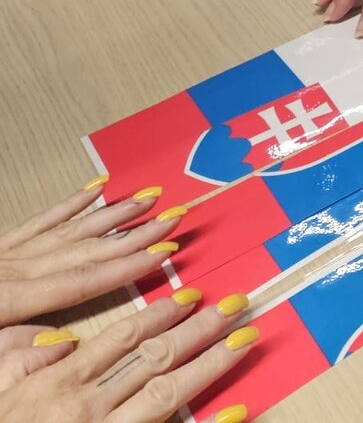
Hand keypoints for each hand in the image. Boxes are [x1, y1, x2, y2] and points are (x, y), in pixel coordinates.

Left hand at [0, 184, 186, 328]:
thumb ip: (13, 347)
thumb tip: (63, 341)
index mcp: (11, 298)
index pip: (82, 282)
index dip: (128, 267)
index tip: (165, 251)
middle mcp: (17, 267)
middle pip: (88, 250)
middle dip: (136, 235)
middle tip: (173, 217)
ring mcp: (10, 251)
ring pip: (72, 229)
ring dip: (114, 214)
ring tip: (148, 197)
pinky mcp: (0, 243)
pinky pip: (41, 219)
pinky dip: (71, 203)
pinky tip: (96, 187)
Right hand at [0, 290, 258, 420]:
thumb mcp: (0, 387)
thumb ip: (25, 356)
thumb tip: (64, 337)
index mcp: (62, 383)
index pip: (124, 337)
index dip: (162, 312)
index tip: (193, 295)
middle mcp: (89, 407)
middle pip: (156, 358)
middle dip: (201, 329)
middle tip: (237, 305)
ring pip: (167, 393)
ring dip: (210, 364)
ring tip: (243, 340)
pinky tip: (236, 410)